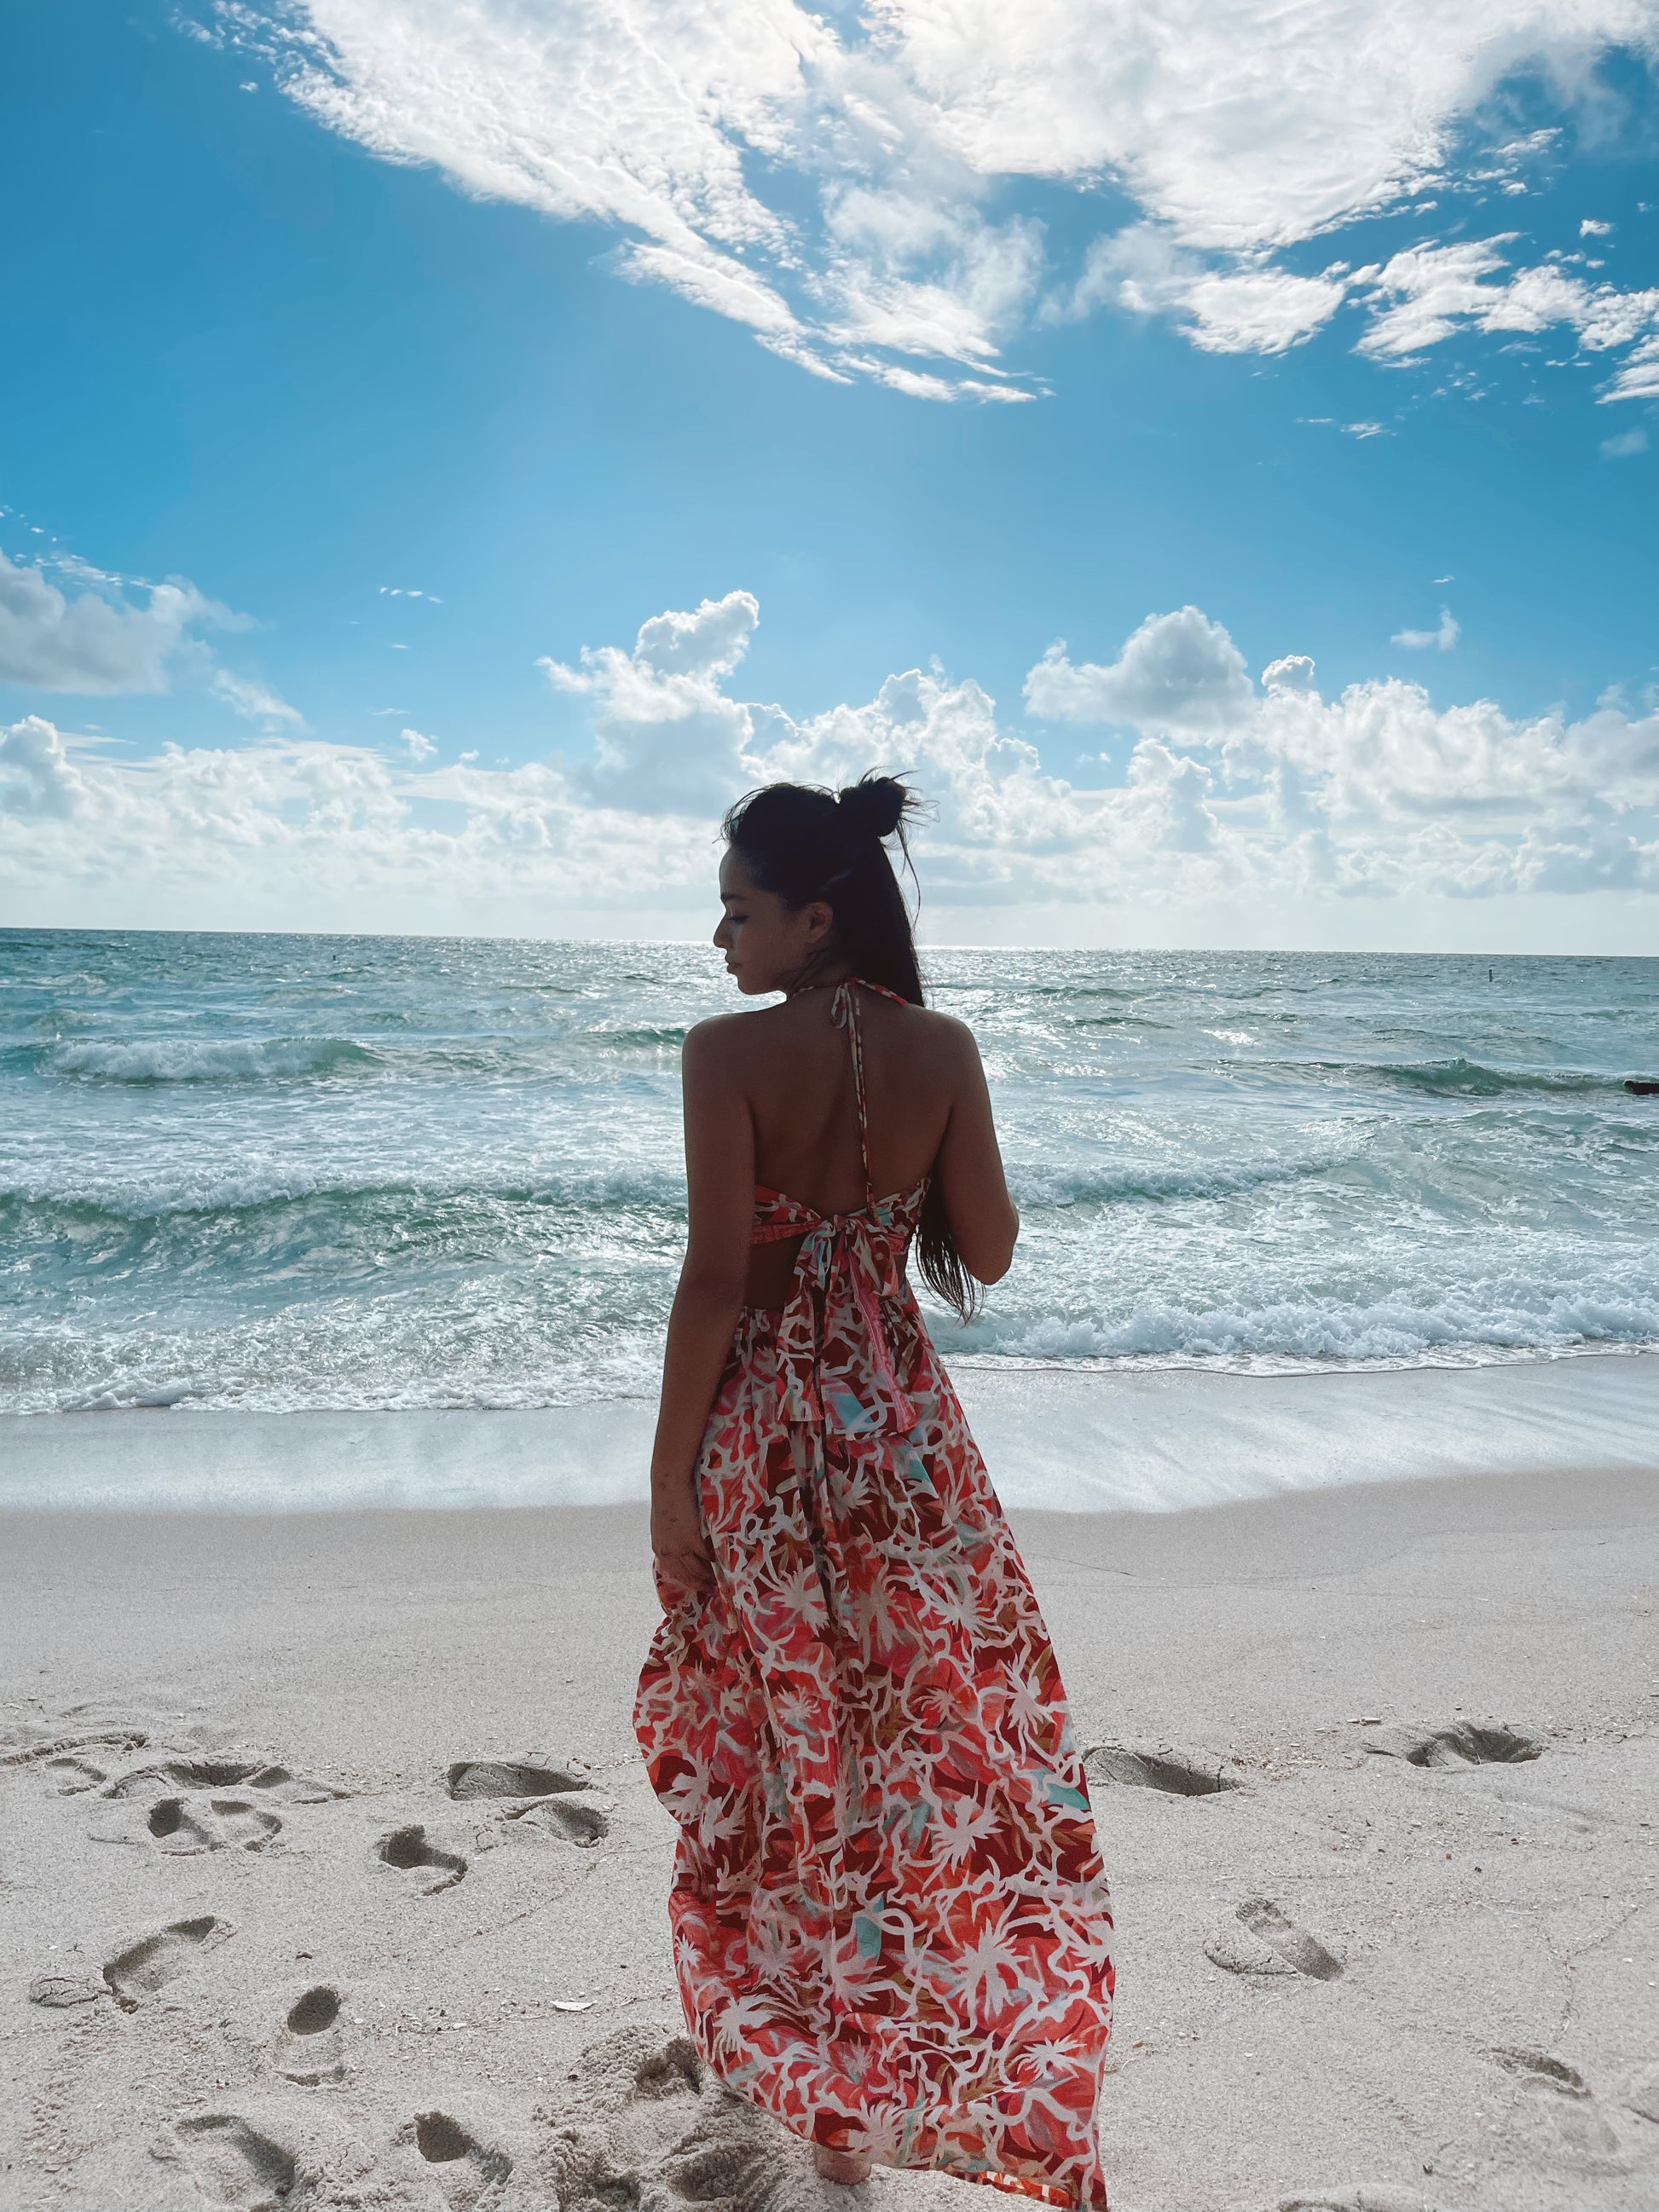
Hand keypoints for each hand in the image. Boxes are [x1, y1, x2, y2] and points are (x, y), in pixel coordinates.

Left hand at [650, 1484, 714, 1612]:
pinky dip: (714, 1560)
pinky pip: (706, 1555)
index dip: (687, 1582)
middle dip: (699, 1585)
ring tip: (718, 1581)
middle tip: (712, 1591)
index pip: (674, 1573)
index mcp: (659, 1548)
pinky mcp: (690, 1539)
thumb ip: (673, 1538)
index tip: (698, 1588)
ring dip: (708, 1577)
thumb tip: (686, 1546)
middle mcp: (666, 1552)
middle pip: (685, 1576)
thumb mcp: (666, 1524)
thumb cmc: (668, 1499)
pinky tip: (722, 1562)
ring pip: (696, 1569)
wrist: (668, 1484)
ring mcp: (678, 1547)